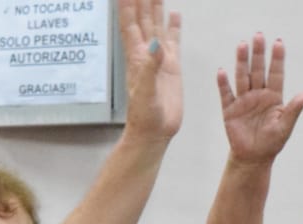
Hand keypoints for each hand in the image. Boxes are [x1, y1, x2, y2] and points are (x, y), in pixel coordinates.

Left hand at [118, 0, 182, 141]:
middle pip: (142, 20)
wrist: (154, 131)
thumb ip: (149, 68)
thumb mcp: (145, 93)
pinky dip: (173, 26)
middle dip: (141, 1)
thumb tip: (154, 43)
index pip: (130, 25)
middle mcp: (146, 54)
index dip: (127, 7)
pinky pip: (173, 40)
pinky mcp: (172, 66)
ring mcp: (159, 58)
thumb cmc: (145, 116)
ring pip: (156, 26)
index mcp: (137, 58)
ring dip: (155, 8)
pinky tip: (174, 14)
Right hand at [216, 34, 302, 165]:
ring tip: (241, 45)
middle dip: (258, 53)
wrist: (253, 157)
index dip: (277, 59)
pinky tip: (222, 71)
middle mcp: (258, 95)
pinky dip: (223, 84)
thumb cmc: (272, 142)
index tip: (278, 42)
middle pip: (258, 70)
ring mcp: (243, 101)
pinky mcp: (230, 110)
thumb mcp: (286, 125)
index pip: (276, 73)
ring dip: (241, 62)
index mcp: (274, 97)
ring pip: (242, 77)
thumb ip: (294, 108)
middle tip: (258, 36)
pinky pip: (226, 94)